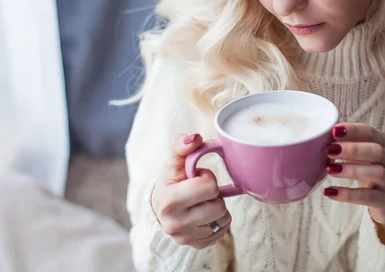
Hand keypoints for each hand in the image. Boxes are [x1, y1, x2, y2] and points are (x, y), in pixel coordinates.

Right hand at [151, 133, 231, 248]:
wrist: (161, 206)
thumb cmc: (171, 180)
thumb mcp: (173, 160)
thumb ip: (181, 145)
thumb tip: (195, 139)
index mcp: (169, 200)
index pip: (209, 186)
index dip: (206, 178)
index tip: (195, 178)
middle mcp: (174, 224)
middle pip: (218, 206)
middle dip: (213, 195)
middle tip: (200, 191)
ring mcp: (184, 238)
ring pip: (223, 220)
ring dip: (218, 208)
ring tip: (202, 202)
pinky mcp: (195, 246)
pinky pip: (222, 232)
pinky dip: (218, 222)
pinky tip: (204, 215)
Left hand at [323, 123, 384, 243]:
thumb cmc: (372, 170)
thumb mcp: (364, 155)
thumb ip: (347, 144)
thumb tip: (319, 137)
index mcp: (384, 144)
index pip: (370, 132)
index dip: (352, 131)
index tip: (333, 131)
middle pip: (376, 151)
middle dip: (352, 149)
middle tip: (329, 150)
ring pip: (376, 172)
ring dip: (351, 169)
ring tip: (329, 169)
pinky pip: (368, 196)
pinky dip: (348, 194)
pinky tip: (330, 192)